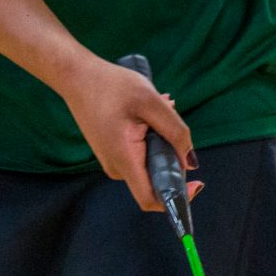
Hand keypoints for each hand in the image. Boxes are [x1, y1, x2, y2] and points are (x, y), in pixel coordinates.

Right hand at [58, 54, 196, 211]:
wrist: (77, 77)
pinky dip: (152, 137)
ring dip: (163, 141)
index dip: (176, 198)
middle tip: (172, 118)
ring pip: (150, 163)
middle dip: (173, 155)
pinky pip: (140, 154)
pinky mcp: (112, 152)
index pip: (150, 199)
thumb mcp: (151, 102)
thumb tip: (191, 162)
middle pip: (156, 179)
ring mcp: (112, 160)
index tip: (197, 183)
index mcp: (124, 159)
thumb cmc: (112, 86)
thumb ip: (175, 131)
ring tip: (160, 108)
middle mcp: (116, 167)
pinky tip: (148, 113)